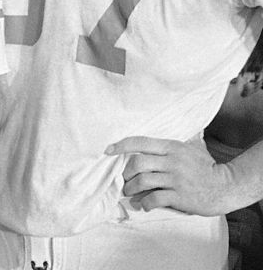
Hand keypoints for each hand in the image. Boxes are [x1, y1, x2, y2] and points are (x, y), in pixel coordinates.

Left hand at [107, 136, 243, 214]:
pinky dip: (145, 203)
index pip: (141, 142)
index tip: (108, 150)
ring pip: (142, 181)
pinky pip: (154, 199)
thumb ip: (176, 140)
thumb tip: (165, 128)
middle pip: (137, 163)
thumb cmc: (207, 166)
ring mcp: (176, 180)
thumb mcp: (193, 147)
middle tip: (124, 180)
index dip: (121, 145)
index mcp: (172, 147)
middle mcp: (172, 162)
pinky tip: (144, 205)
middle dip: (125, 173)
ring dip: (131, 189)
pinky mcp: (180, 196)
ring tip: (129, 193)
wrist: (227, 186)